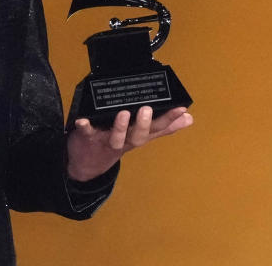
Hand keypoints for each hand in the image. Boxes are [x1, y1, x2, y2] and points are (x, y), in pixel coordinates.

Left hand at [66, 106, 192, 181]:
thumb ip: (163, 127)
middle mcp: (124, 140)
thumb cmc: (115, 142)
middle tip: (147, 110)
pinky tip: (83, 120)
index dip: (169, 120)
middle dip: (143, 125)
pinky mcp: (88, 137)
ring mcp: (106, 140)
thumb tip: (188, 118)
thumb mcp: (140, 135)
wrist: (86, 163)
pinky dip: (84, 127)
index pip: (157, 129)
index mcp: (137, 137)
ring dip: (119, 127)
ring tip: (123, 113)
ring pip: (115, 137)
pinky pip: (86, 132)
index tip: (182, 109)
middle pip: (137, 137)